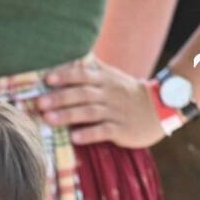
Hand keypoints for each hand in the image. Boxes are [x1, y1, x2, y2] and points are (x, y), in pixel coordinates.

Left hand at [38, 57, 165, 148]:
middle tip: (39, 103)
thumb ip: (91, 70)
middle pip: (82, 94)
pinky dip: (89, 133)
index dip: (65, 76)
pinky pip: (104, 131)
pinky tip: (74, 138)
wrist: (160, 108)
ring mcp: (116, 112)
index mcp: (105, 80)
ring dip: (68, 115)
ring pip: (90, 112)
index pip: (83, 74)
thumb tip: (67, 61)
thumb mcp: (113, 77)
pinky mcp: (122, 130)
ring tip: (49, 119)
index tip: (47, 79)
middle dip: (60, 97)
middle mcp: (109, 94)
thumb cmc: (129, 93)